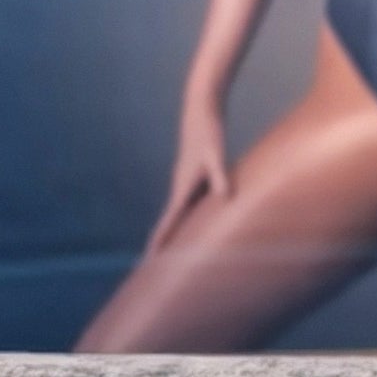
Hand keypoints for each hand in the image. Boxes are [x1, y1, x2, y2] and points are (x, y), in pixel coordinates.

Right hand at [148, 96, 230, 253]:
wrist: (201, 112)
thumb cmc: (209, 134)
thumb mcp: (217, 156)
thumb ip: (221, 177)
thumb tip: (225, 197)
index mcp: (182, 187)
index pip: (169, 220)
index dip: (160, 239)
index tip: (151, 258)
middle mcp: (180, 187)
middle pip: (169, 221)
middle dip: (162, 243)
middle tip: (154, 265)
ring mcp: (186, 183)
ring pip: (178, 214)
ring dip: (173, 231)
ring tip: (172, 251)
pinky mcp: (195, 178)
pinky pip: (189, 205)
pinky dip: (188, 219)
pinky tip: (197, 225)